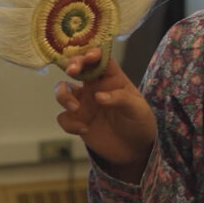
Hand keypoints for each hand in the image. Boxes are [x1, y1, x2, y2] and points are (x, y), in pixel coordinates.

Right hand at [54, 48, 157, 182]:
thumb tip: (99, 96)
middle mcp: (95, 87)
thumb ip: (121, 99)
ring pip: (63, 89)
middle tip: (72, 70)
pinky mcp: (77, 121)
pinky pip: (63, 117)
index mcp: (112, 79)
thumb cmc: (140, 123)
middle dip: (72, 64)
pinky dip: (69, 123)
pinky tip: (85, 130)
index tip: (90, 56)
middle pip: (78, 67)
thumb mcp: (137, 109)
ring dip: (63, 95)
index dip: (93, 53)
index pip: (100, 59)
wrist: (135, 150)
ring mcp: (84, 103)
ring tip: (75, 108)